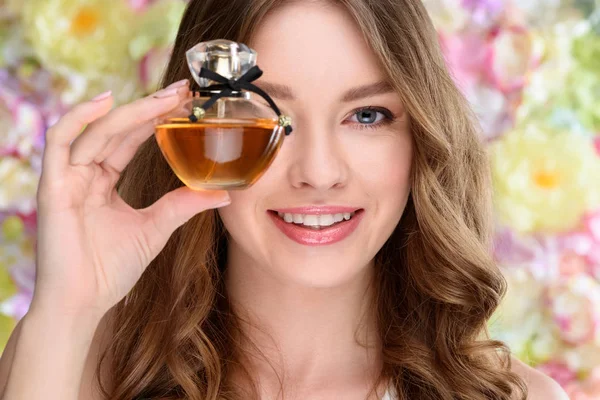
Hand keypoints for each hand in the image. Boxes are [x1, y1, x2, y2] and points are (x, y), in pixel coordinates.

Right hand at [31, 80, 230, 316]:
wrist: (83, 303)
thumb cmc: (112, 269)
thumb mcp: (156, 229)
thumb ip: (183, 205)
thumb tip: (224, 192)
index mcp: (104, 181)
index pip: (131, 139)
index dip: (155, 118)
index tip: (185, 102)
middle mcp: (84, 173)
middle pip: (117, 129)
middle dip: (150, 107)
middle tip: (182, 90)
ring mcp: (67, 177)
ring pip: (97, 130)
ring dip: (131, 111)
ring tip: (165, 97)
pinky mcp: (53, 186)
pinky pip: (60, 141)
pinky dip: (80, 118)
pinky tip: (109, 102)